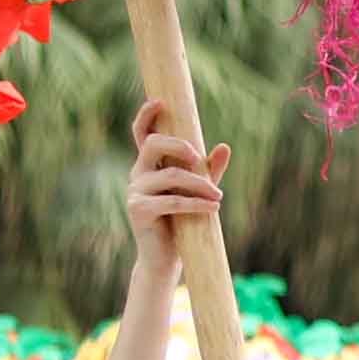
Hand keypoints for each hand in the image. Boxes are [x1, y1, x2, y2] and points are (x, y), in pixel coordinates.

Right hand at [125, 102, 231, 255]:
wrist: (165, 258)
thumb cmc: (181, 220)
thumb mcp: (197, 190)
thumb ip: (207, 169)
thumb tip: (224, 146)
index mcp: (148, 164)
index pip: (142, 134)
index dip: (146, 115)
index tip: (160, 101)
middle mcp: (138, 173)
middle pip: (153, 144)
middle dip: (179, 145)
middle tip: (199, 157)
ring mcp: (135, 191)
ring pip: (169, 175)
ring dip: (199, 184)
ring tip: (219, 196)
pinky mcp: (138, 210)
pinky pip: (171, 201)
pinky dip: (195, 203)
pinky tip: (213, 208)